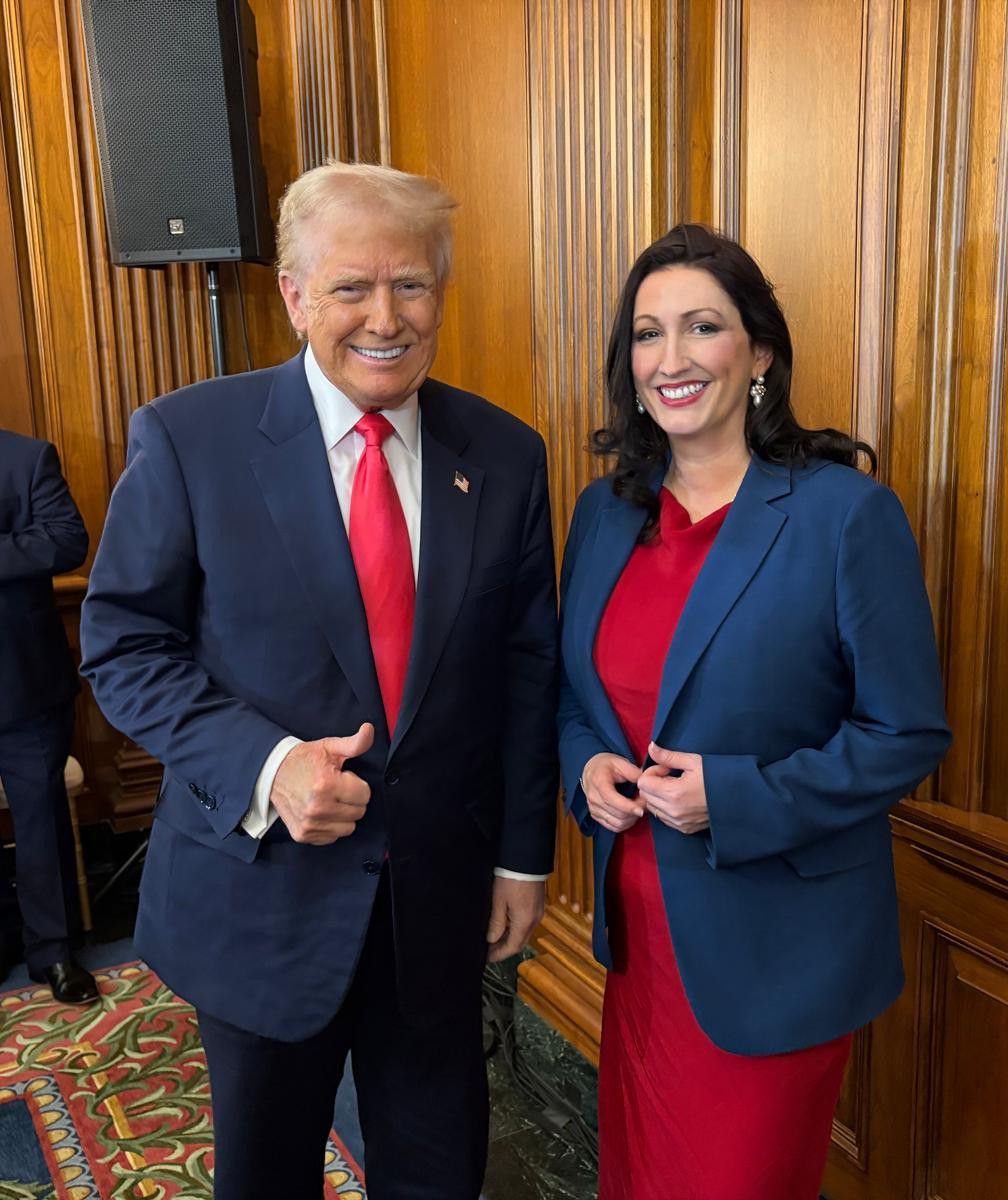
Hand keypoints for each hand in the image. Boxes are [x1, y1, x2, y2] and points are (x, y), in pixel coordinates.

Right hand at [270, 723, 374, 843]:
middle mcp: (317, 808)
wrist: (272, 773)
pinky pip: (332, 837)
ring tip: (329, 800)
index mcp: (326, 785)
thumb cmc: (305, 759)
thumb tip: (369, 729)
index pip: (365, 795)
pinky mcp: (303, 835)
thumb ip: (355, 743)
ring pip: (348, 828)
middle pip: (359, 812)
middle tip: (336, 789)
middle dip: (352, 800)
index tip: (343, 778)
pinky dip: (330, 826)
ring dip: (343, 815)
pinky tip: (321, 812)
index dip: (357, 784)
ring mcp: (309, 824)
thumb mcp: (330, 747)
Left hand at [486, 877, 545, 961]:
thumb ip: (496, 923)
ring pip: (524, 933)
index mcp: (524, 922)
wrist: (527, 859)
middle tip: (489, 949)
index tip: (488, 958)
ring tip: (494, 937)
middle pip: (520, 942)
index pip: (512, 947)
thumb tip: (491, 939)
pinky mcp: (537, 904)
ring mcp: (538, 912)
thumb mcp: (499, 901)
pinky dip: (516, 928)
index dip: (499, 954)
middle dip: (505, 948)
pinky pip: (527, 923)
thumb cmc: (511, 879)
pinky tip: (505, 924)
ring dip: (510, 938)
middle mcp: (534, 920)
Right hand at [580, 753, 642, 832]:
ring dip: (631, 819)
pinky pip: (613, 827)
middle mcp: (593, 797)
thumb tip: (645, 783)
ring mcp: (593, 808)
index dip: (627, 807)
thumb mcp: (620, 762)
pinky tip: (630, 815)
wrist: (592, 769)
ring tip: (638, 808)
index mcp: (598, 781)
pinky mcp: (595, 815)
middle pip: (616, 814)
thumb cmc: (607, 766)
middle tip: (644, 803)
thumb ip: (633, 772)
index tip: (641, 808)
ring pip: (616, 823)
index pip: (611, 799)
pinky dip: (625, 824)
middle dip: (634, 812)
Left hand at [637, 743, 709, 833]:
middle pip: (645, 796)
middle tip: (670, 777)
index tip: (666, 769)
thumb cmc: (716, 777)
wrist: (736, 797)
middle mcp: (673, 811)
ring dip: (657, 797)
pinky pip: (663, 817)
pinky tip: (679, 799)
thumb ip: (668, 756)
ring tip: (675, 788)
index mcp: (674, 793)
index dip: (652, 772)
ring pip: (652, 808)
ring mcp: (678, 822)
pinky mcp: (684, 828)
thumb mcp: (693, 761)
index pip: (643, 783)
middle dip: (653, 784)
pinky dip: (665, 808)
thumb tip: (651, 748)